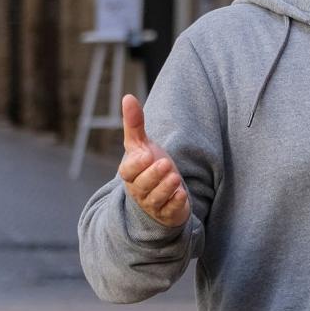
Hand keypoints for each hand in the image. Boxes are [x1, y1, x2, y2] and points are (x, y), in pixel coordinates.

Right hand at [118, 94, 190, 227]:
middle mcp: (139, 190)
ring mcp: (152, 203)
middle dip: (154, 176)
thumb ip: (134, 123)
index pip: (128, 171)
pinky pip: (169, 211)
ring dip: (166, 189)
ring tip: (175, 178)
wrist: (162, 191)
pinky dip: (175, 204)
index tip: (147, 155)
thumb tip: (128, 97)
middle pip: (143, 186)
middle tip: (166, 164)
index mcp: (130, 173)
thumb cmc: (148, 165)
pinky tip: (182, 195)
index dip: (136, 165)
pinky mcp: (167, 213)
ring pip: (156, 199)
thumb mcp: (141, 144)